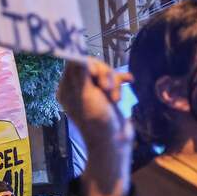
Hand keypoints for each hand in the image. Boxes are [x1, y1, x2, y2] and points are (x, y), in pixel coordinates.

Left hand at [57, 58, 133, 195]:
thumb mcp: (87, 95)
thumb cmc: (97, 120)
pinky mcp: (106, 95)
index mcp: (67, 88)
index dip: (88, 65)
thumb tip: (72, 53)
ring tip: (115, 99)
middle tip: (107, 89)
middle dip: (104, 75)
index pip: (74, 63)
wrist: (114, 143)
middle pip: (92, 65)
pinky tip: (130, 81)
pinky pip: (115, 79)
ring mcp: (93, 92)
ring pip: (105, 72)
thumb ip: (81, 73)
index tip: (95, 73)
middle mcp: (77, 89)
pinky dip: (121, 81)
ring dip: (113, 83)